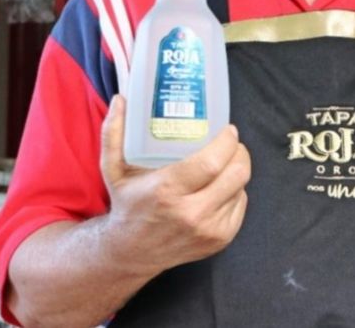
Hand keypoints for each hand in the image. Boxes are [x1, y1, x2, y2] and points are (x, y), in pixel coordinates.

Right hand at [99, 95, 250, 275]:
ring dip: (237, 171)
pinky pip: (240, 206)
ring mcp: (208, 231)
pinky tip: (221, 185)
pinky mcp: (219, 241)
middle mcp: (191, 214)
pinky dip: (235, 191)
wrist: (130, 253)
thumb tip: (120, 100)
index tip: (228, 131)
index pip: (212, 162)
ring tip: (225, 161)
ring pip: (241, 188)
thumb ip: (113, 133)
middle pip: (236, 174)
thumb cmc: (126, 205)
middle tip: (231, 143)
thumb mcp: (113, 169)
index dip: (227, 141)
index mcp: (167, 191)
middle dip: (239, 152)